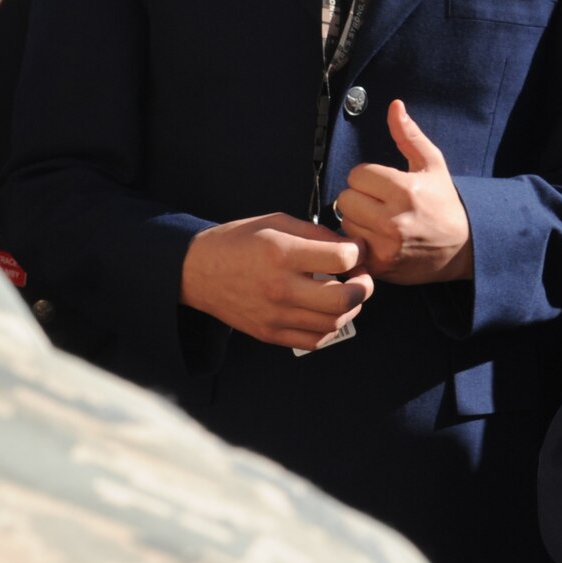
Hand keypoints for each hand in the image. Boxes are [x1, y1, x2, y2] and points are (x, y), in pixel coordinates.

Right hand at [179, 213, 372, 350]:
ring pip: (334, 322)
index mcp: (282, 253)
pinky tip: (326, 311)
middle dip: (364, 286)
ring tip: (346, 293)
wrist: (197, 271)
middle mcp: (280, 287)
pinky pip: (315, 340)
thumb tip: (349, 246)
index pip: (341, 259)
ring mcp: (275, 315)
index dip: (358, 253)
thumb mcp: (275, 222)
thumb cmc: (238, 241)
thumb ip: (315, 233)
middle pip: (344, 298)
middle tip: (361, 276)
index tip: (356, 250)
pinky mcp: (270, 334)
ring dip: (350, 307)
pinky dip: (330, 327)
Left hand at [335, 101, 472, 283]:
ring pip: (345, 224)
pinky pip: (350, 247)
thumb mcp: (432, 164)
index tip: (383, 184)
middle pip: (346, 199)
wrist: (463, 248)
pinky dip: (358, 243)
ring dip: (357, 221)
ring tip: (379, 221)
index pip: (357, 175)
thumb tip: (394, 105)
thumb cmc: (445, 201)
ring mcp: (386, 246)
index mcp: (406, 190)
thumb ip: (408, 135)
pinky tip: (376, 239)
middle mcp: (394, 220)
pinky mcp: (381, 266)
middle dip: (359, 198)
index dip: (368, 177)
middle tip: (378, 203)